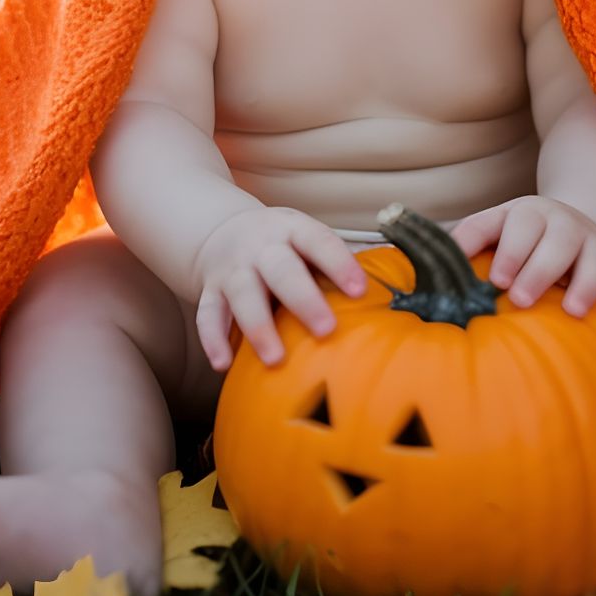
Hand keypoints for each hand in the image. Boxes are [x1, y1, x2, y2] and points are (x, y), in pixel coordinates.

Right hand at [194, 208, 367, 371]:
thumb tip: (387, 298)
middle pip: (282, 269)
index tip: (360, 291)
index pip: (319, 242)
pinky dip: (213, 339)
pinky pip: (208, 314)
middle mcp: (261, 246)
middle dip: (304, 300)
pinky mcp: (210, 290)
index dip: (339, 264)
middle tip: (327, 330)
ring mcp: (233, 268)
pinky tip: (223, 364)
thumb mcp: (304, 240)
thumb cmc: (282, 246)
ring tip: (276, 359)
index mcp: (293, 230)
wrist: (220, 231)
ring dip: (259, 326)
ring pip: (243, 294)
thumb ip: (332, 265)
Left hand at [450, 195, 595, 334]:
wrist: (569, 220)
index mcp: (522, 214)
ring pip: (592, 260)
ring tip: (569, 311)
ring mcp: (588, 244)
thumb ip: (460, 244)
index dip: (505, 249)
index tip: (493, 279)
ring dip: (582, 284)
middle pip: (552, 240)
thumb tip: (412, 258)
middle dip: (536, 268)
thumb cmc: (515, 237)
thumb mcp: (490, 230)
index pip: (512, 224)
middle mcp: (558, 223)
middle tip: (518, 297)